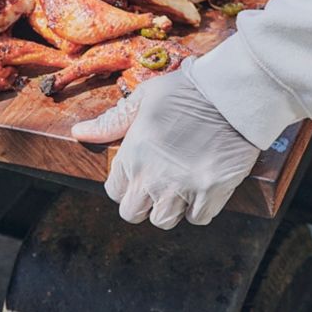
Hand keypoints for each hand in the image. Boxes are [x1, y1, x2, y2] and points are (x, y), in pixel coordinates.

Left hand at [69, 63, 264, 228]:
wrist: (231, 93)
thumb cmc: (185, 91)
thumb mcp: (143, 98)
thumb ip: (112, 121)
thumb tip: (80, 133)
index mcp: (133, 154)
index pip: (115, 191)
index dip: (126, 184)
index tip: (141, 174)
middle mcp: (153, 177)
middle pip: (133, 213)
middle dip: (143, 203)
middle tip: (159, 186)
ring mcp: (182, 187)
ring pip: (164, 220)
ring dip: (171, 207)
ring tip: (181, 187)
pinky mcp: (212, 192)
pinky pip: (199, 218)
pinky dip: (200, 208)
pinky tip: (203, 189)